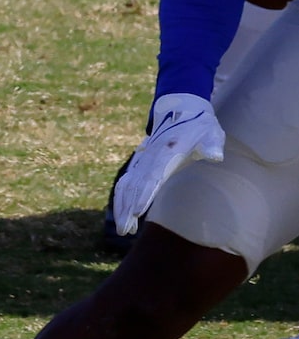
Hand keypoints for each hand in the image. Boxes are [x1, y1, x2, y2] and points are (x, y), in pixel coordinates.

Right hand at [110, 92, 227, 235]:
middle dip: (127, 208)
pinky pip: (126, 182)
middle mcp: (150, 157)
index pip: (152, 176)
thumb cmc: (200, 124)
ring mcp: (143, 160)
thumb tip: (215, 156)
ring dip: (122, 206)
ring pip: (126, 185)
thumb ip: (212, 144)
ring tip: (123, 229)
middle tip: (125, 230)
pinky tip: (122, 213)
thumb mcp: (211, 132)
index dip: (144, 194)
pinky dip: (122, 198)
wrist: (180, 108)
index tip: (137, 212)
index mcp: (167, 151)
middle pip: (135, 186)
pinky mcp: (140, 163)